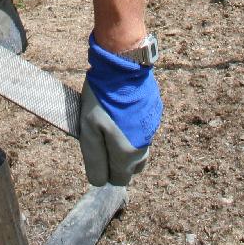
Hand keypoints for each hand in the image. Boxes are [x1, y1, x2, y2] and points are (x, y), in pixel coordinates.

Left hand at [79, 35, 162, 186]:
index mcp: (128, 153)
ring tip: (111, 124)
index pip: (119, 180)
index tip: (96, 154)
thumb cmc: (102, 96)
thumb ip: (94, 159)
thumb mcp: (88, 129)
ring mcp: (152, 127)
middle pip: (132, 167)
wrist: (122, 63)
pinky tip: (122, 110)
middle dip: (117, 161)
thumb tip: (98, 181)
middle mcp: (144, 144)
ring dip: (126, 143)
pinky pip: (143, 129)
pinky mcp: (154, 111)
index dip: (105, 172)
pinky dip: (134, 126)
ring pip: (139, 147)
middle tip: (102, 140)